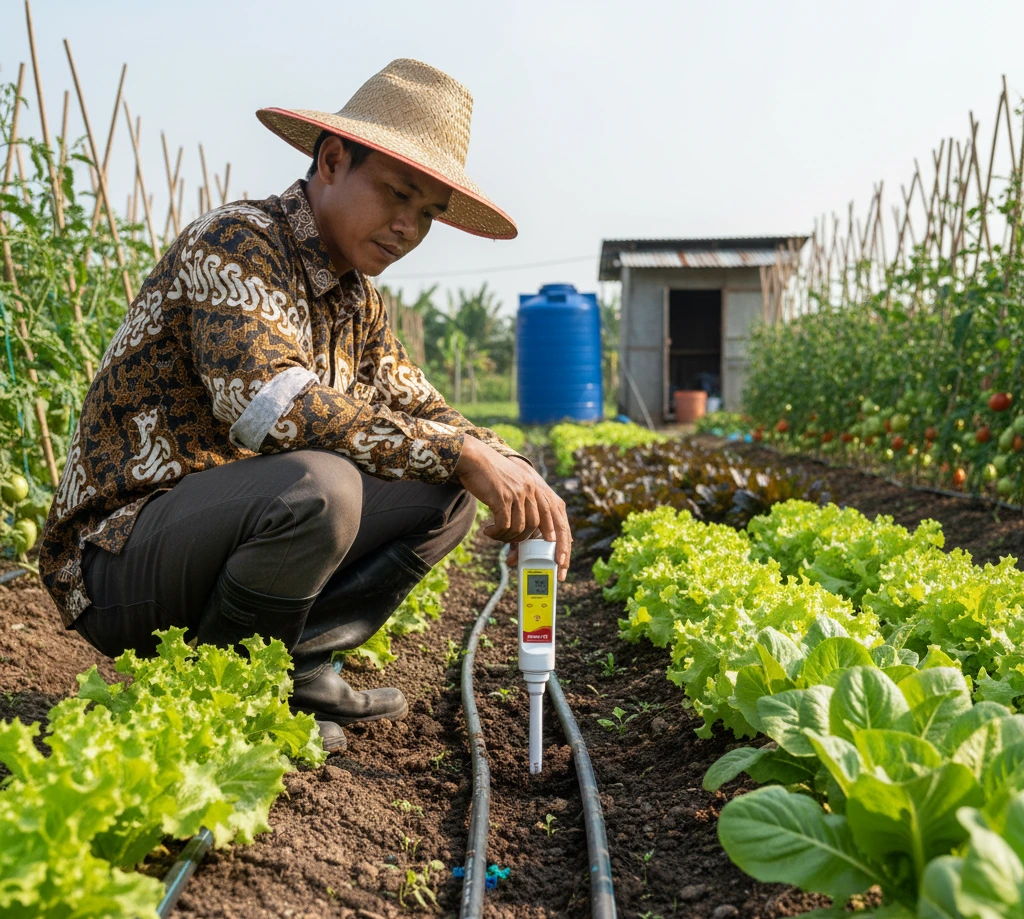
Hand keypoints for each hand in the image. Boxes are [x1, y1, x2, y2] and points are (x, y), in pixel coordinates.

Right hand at [454, 436, 571, 580]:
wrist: (473, 459)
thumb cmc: (490, 478)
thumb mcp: (511, 489)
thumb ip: (520, 508)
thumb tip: (520, 539)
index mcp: (536, 488)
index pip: (552, 516)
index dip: (557, 538)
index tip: (559, 559)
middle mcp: (531, 489)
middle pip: (537, 526)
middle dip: (526, 545)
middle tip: (513, 554)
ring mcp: (517, 493)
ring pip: (520, 528)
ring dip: (506, 537)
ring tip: (495, 535)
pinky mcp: (502, 497)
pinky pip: (504, 525)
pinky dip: (497, 533)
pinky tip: (488, 531)